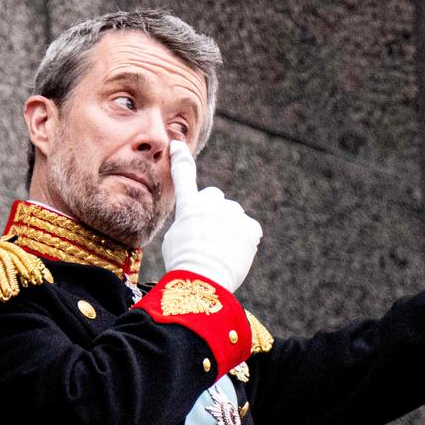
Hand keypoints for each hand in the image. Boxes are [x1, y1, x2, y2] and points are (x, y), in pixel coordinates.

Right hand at [161, 141, 261, 291]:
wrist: (204, 279)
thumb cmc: (183, 263)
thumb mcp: (173, 240)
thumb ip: (187, 223)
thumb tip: (199, 223)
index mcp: (188, 207)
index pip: (184, 176)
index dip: (181, 159)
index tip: (178, 145)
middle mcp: (212, 203)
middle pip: (215, 199)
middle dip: (214, 212)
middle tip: (209, 237)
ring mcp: (233, 213)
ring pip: (233, 217)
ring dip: (229, 229)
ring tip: (221, 253)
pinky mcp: (251, 227)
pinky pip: (249, 230)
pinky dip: (244, 241)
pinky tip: (234, 255)